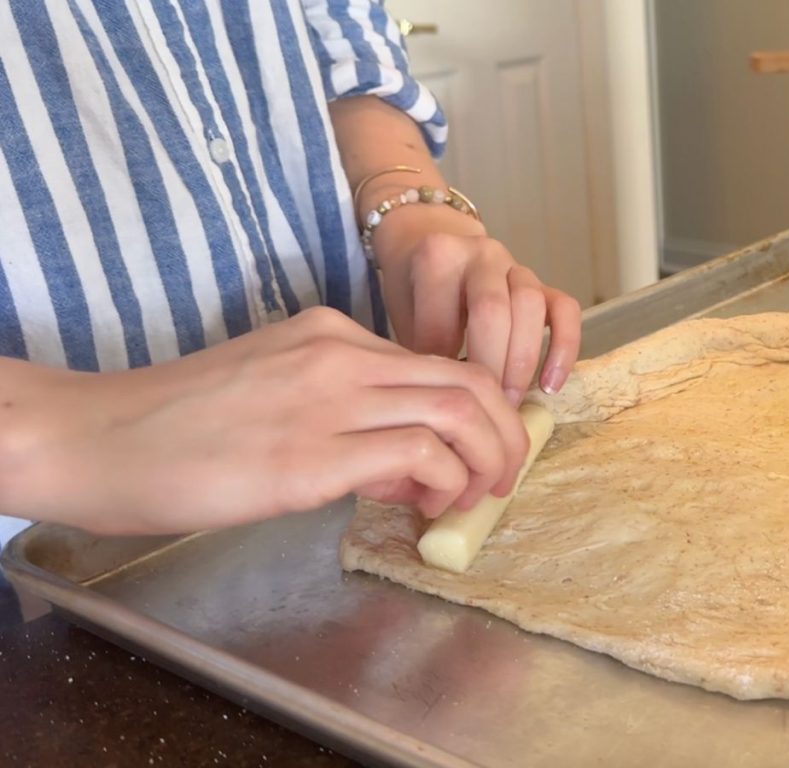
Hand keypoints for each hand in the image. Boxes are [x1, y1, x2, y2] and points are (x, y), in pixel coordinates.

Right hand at [0, 308, 527, 534]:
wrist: (96, 439)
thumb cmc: (176, 425)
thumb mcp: (274, 396)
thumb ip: (346, 419)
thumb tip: (409, 465)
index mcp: (329, 334)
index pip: (437, 364)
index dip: (477, 412)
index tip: (478, 454)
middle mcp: (338, 354)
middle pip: (466, 380)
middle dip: (505, 434)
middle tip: (503, 479)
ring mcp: (325, 400)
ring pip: (455, 409)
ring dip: (486, 460)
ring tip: (475, 500)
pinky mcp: (309, 457)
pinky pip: (416, 453)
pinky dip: (444, 482)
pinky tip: (426, 507)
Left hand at [372, 203, 581, 405]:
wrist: (432, 241)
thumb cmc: (416, 289)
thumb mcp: (403, 313)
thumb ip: (421, 348)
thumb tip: (444, 401)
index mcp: (438, 257)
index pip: (442, 323)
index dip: (444, 371)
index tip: (443, 403)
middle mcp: (480, 254)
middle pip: (492, 310)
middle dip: (491, 367)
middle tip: (484, 408)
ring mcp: (515, 265)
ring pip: (530, 306)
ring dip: (523, 361)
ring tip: (511, 401)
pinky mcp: (544, 282)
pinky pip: (566, 309)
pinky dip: (564, 348)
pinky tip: (551, 385)